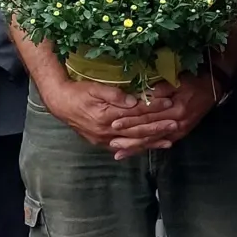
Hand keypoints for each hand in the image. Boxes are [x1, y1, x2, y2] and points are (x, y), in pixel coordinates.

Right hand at [38, 78, 162, 148]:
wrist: (61, 104)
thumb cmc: (79, 92)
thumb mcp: (95, 88)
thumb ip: (113, 94)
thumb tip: (132, 101)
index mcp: (106, 116)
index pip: (136, 112)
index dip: (153, 107)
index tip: (169, 102)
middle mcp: (106, 131)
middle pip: (137, 130)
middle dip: (158, 128)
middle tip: (176, 124)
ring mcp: (104, 140)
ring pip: (133, 142)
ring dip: (152, 141)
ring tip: (169, 141)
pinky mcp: (102, 143)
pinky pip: (124, 148)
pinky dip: (138, 148)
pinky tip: (150, 148)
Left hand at [107, 73, 219, 159]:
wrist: (213, 88)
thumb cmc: (194, 82)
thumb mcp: (178, 81)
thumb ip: (160, 90)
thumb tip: (141, 96)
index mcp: (175, 109)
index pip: (148, 115)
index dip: (131, 119)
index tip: (115, 121)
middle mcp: (176, 123)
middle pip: (148, 131)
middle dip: (129, 137)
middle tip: (111, 141)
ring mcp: (178, 131)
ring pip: (154, 141)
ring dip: (136, 147)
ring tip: (119, 152)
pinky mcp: (180, 134)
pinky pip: (161, 143)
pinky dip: (148, 148)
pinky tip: (136, 153)